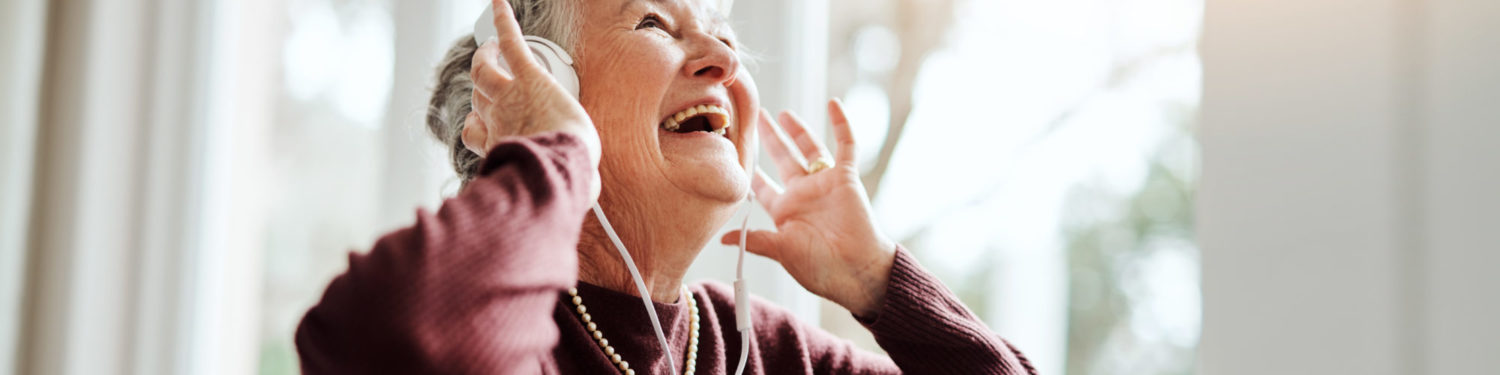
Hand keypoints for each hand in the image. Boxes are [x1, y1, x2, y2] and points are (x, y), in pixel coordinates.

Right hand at [462, 0, 599, 197]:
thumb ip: (570, 184)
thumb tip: (590, 193)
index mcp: (499, 145)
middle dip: (480, 88)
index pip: (474, 132)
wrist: (560, 164)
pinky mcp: (528, 76)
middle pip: (477, 97)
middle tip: (488, 74)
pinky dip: (504, 22)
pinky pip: (511, 43)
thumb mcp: (560, 186)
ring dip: (485, 55)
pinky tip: (501, 4)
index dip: (477, 127)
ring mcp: (508, 95)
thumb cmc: (562, 179)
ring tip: (489, 44)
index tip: (482, 126)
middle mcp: (496, 119)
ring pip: (483, 70)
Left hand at [721, 100, 896, 316]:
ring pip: (809, 148)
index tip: (735, 154)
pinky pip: (846, 145)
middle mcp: (805, 193)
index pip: (764, 187)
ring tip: (782, 113)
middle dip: (769, 139)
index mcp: (786, 211)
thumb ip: (755, 240)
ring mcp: (826, 183)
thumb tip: (723, 238)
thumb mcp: (782, 252)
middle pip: (783, 159)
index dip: (751, 172)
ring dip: (797, 130)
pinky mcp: (847, 177)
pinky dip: (841, 124)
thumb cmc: (821, 268)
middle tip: (755, 118)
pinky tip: (834, 103)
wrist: (856, 271)